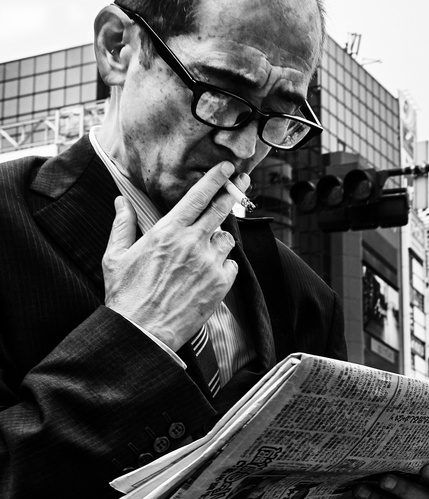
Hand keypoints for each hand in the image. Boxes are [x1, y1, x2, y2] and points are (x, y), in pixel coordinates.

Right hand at [102, 162, 248, 349]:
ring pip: (227, 240)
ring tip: (204, 253)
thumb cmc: (127, 295)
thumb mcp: (116, 257)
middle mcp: (192, 244)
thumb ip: (122, 225)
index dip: (215, 179)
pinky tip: (208, 274)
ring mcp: (209, 264)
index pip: (197, 197)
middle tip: (242, 180)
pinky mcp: (221, 284)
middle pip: (221, 210)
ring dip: (220, 240)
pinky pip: (232, 265)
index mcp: (167, 232)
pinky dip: (225, 266)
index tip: (227, 167)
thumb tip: (120, 202)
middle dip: (233, 192)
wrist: (143, 331)